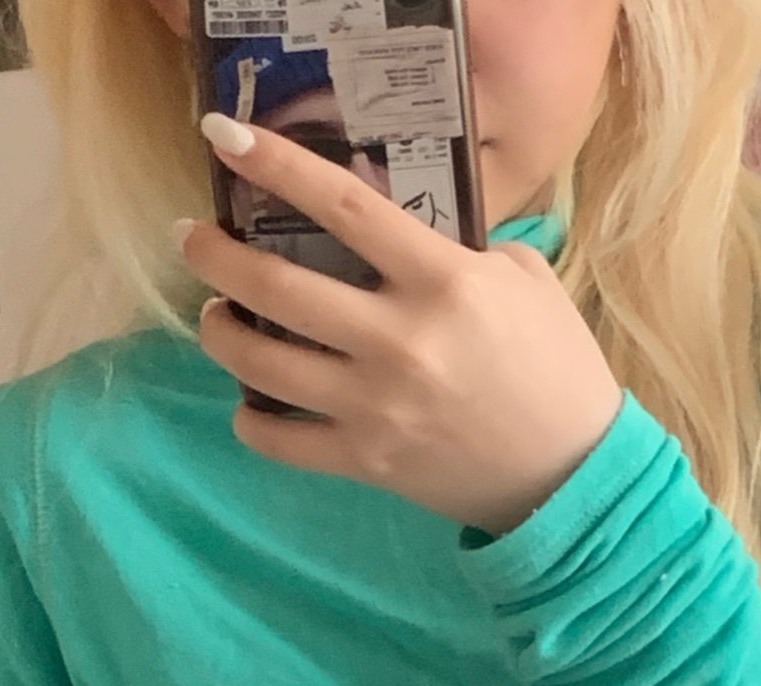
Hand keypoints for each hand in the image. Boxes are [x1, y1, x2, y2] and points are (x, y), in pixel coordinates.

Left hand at [181, 116, 622, 534]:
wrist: (567, 471)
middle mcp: (400, 340)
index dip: (280, 168)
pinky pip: (280, 441)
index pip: (346, 208)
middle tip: (193, 242)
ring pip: (264, 367)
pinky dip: (252, 420)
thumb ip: (453, 251)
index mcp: (443, 281)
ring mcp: (376, 405)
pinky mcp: (365, 460)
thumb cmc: (551, 364)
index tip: (227, 139)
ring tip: (215, 316)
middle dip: (218, 258)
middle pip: (279, 289)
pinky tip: (250, 402)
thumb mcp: (522, 279)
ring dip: (221, 336)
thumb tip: (389, 240)